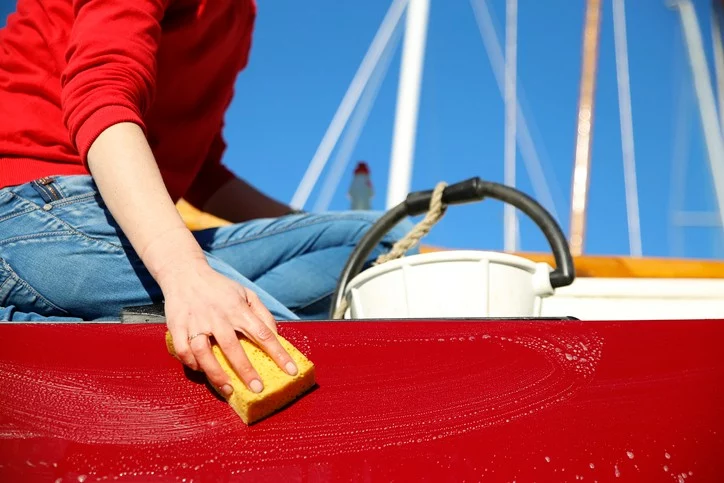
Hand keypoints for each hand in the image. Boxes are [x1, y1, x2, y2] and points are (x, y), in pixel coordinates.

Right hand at [157, 256, 297, 396]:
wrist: (185, 274)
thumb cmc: (220, 288)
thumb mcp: (246, 293)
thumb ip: (262, 313)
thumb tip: (275, 335)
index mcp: (238, 308)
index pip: (263, 333)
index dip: (279, 354)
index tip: (291, 370)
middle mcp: (217, 317)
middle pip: (232, 347)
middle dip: (246, 371)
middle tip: (257, 389)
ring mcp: (196, 322)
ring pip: (203, 352)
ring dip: (215, 373)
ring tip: (228, 389)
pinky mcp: (177, 326)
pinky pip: (183, 351)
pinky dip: (192, 364)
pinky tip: (201, 370)